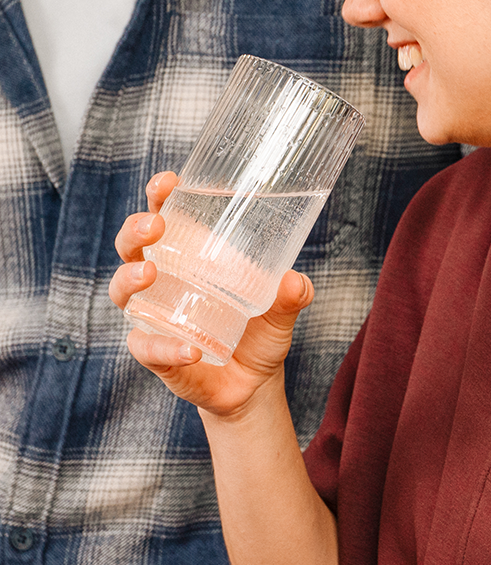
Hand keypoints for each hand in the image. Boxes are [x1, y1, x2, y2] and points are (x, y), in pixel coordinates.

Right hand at [109, 172, 314, 419]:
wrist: (254, 382)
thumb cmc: (260, 331)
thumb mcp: (283, 309)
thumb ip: (293, 294)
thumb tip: (294, 280)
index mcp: (188, 258)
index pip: (165, 218)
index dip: (160, 197)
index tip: (167, 182)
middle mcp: (162, 282)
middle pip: (131, 247)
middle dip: (136, 230)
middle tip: (156, 225)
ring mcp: (153, 316)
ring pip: (123, 292)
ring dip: (130, 278)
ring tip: (152, 273)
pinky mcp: (154, 352)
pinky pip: (148, 347)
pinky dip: (166, 347)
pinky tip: (189, 350)